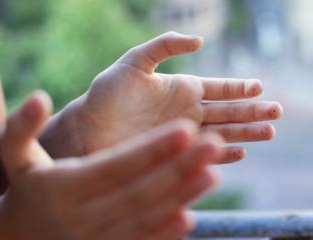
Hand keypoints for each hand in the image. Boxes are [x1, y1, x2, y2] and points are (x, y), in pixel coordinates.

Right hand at [0, 92, 223, 239]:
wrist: (21, 238)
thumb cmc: (24, 189)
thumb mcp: (14, 158)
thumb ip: (22, 127)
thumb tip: (39, 97)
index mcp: (66, 185)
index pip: (116, 164)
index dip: (151, 148)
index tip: (185, 127)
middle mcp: (86, 214)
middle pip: (141, 190)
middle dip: (179, 168)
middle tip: (213, 144)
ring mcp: (99, 236)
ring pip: (147, 216)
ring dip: (182, 195)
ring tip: (214, 173)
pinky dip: (166, 231)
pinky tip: (190, 215)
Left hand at [41, 32, 282, 162]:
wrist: (87, 129)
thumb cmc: (106, 95)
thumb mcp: (134, 62)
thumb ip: (164, 47)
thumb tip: (200, 40)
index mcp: (180, 89)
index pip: (217, 88)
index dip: (239, 88)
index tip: (259, 88)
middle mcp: (185, 112)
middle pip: (226, 112)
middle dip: (252, 113)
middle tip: (277, 114)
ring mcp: (180, 135)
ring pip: (221, 133)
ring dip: (245, 134)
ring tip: (268, 134)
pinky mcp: (172, 154)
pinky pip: (202, 153)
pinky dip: (221, 155)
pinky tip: (238, 154)